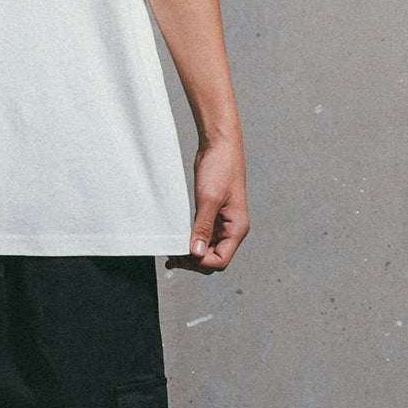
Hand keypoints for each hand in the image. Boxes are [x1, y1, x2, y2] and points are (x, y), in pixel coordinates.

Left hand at [165, 135, 248, 273]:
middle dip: (194, 261)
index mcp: (237, 228)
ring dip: (190, 254)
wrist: (219, 145)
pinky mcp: (212, 215)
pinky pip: (202, 236)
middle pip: (213, 258)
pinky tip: (177, 243)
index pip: (220, 260)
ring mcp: (222, 223)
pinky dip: (190, 242)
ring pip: (206, 249)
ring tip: (171, 254)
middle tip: (172, 257)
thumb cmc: (221, 167)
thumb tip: (196, 253)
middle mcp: (232, 229)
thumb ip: (203, 227)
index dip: (201, 262)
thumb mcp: (209, 198)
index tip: (183, 255)